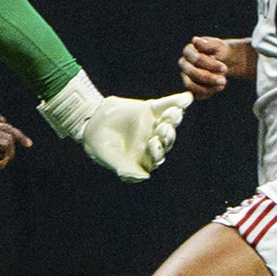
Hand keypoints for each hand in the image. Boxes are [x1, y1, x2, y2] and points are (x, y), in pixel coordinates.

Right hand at [39, 74, 189, 181]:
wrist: (90, 121)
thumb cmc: (98, 144)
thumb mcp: (108, 157)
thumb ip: (124, 168)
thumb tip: (145, 177)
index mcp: (145, 157)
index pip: (157, 156)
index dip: (157, 150)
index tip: (152, 142)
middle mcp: (153, 142)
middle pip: (166, 140)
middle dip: (167, 135)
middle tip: (162, 127)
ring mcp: (154, 125)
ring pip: (169, 123)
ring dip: (173, 119)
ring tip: (173, 112)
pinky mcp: (152, 109)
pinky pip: (167, 105)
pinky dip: (177, 101)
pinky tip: (186, 98)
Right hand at [180, 35, 235, 97]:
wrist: (224, 62)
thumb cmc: (220, 52)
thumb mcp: (219, 46)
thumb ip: (208, 44)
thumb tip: (195, 40)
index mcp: (188, 51)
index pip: (196, 59)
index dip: (211, 65)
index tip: (225, 68)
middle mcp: (183, 63)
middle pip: (192, 73)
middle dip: (209, 78)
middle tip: (224, 80)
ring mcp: (185, 76)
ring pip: (191, 85)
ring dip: (207, 88)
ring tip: (222, 85)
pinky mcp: (190, 87)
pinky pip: (194, 94)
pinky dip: (207, 93)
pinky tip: (217, 88)